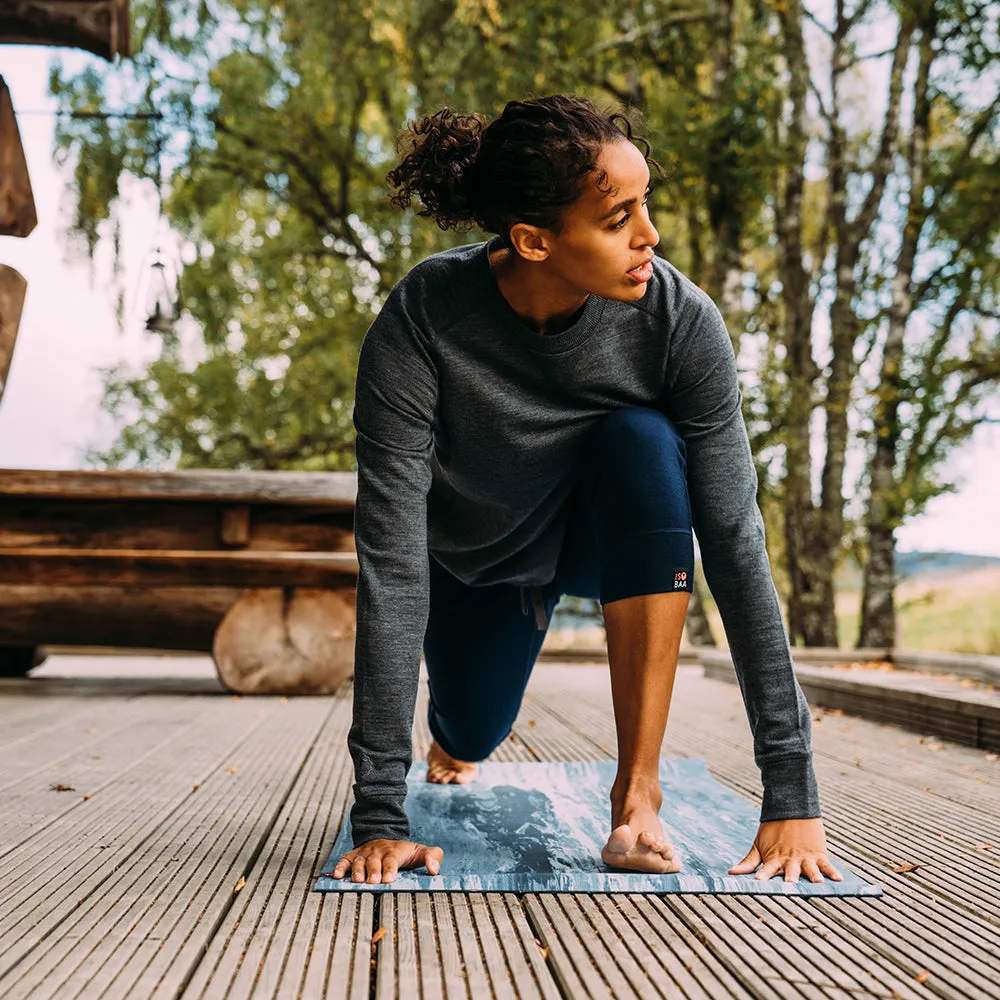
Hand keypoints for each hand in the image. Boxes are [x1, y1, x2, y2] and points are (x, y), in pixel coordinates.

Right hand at [328, 839, 443, 884]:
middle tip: (373, 881)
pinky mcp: (354, 855)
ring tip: (357, 880)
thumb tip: (434, 869)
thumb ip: (433, 856)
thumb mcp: (420, 851)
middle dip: (373, 871)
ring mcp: (364, 853)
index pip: (392, 860)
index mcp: (394, 851)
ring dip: (357, 870)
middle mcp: (377, 851)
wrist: (384, 836)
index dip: (390, 869)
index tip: (388, 879)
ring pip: (359, 861)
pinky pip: (345, 860)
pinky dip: (340, 867)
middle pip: (374, 861)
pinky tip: (337, 875)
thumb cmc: (404, 851)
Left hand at [729, 818, 842, 883]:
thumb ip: (748, 862)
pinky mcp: (817, 853)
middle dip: (790, 878)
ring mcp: (805, 857)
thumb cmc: (772, 829)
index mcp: (775, 858)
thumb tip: (731, 873)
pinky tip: (839, 879)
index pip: (767, 869)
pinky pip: (826, 864)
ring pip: (810, 869)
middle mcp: (790, 859)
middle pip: (790, 871)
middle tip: (790, 884)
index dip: (763, 875)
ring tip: (818, 882)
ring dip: (813, 875)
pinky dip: (832, 872)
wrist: (791, 807)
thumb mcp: (758, 845)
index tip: (758, 882)